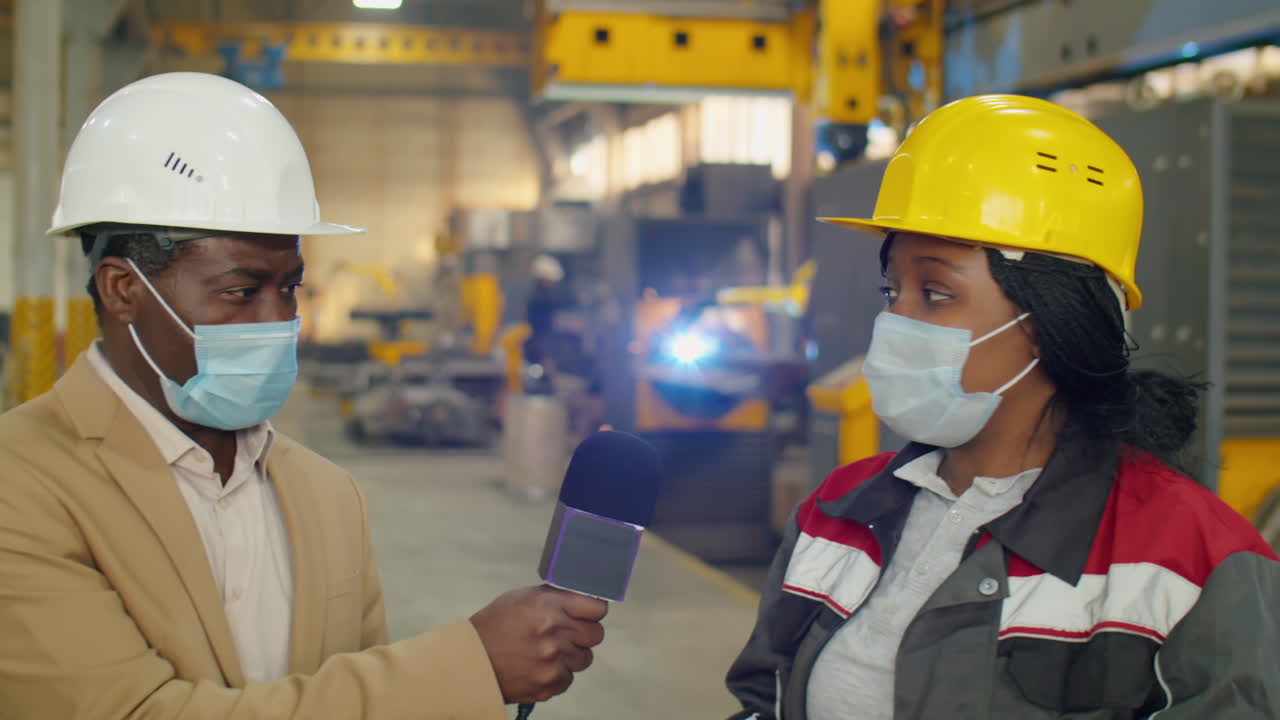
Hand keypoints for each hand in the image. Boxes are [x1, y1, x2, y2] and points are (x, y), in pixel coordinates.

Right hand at [469, 585, 607, 703]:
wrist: (471, 661)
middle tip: (567, 633)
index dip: (593, 611)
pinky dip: (558, 673)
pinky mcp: (550, 683)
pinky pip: (569, 678)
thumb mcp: (521, 598)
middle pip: (596, 634)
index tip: (588, 613)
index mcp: (549, 607)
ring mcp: (553, 661)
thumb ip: (554, 596)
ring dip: (571, 654)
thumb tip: (581, 596)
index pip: (597, 608)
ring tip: (548, 650)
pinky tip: (540, 666)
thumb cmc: (494, 626)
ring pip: (585, 657)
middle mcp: (554, 633)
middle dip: (584, 633)